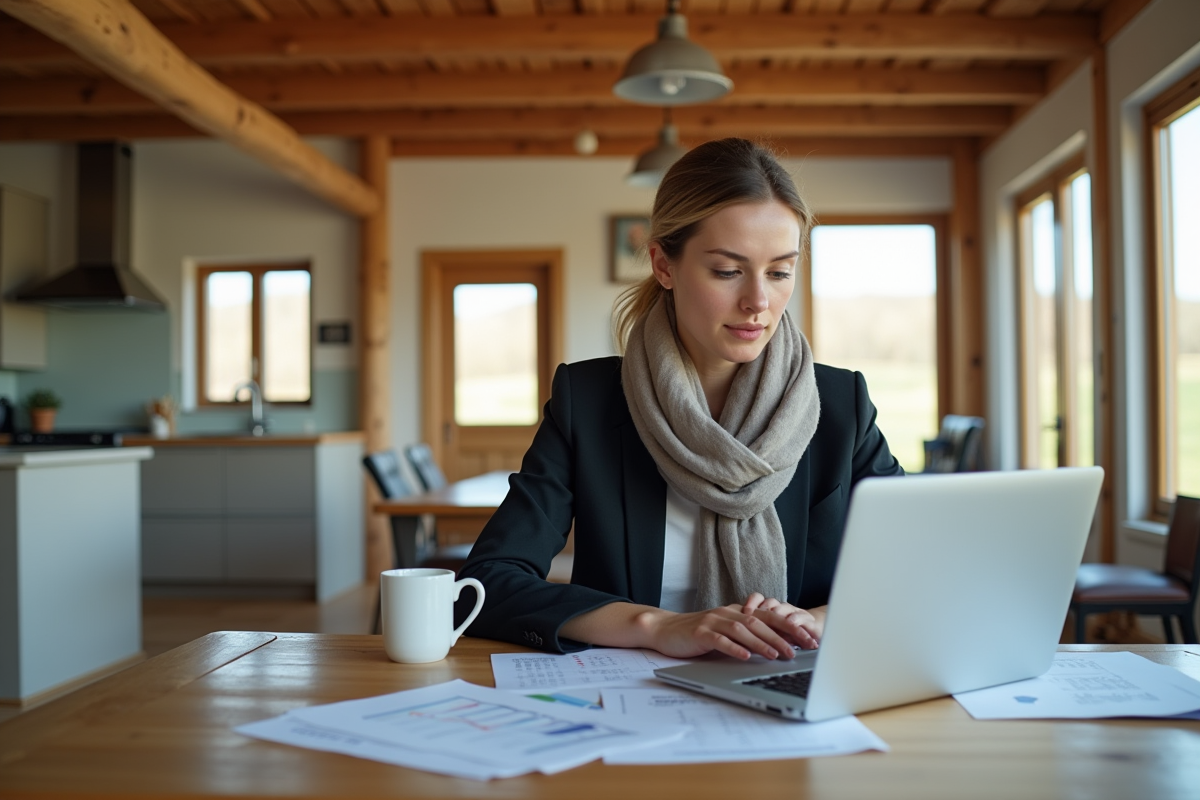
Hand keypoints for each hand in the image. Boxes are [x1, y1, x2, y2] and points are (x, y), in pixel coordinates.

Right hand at [635, 605, 798, 661]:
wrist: (665, 629)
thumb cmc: (697, 634)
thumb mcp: (725, 632)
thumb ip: (746, 635)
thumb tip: (776, 648)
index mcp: (737, 612)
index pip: (769, 617)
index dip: (790, 626)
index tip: (809, 638)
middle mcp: (728, 613)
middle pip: (760, 622)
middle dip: (783, 635)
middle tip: (802, 648)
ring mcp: (713, 622)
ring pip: (743, 630)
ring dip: (762, 643)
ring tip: (778, 655)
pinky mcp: (700, 633)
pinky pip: (720, 640)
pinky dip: (734, 648)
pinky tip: (745, 657)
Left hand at [740, 593, 825, 649]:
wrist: (814, 630)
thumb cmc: (788, 633)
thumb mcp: (771, 632)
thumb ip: (757, 632)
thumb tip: (739, 637)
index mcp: (770, 608)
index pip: (758, 598)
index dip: (751, 603)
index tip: (744, 612)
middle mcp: (781, 607)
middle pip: (770, 603)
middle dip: (761, 609)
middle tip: (751, 615)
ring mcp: (794, 612)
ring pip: (784, 608)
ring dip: (777, 614)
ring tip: (769, 619)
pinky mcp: (808, 620)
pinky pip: (800, 617)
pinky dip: (795, 620)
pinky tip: (790, 624)